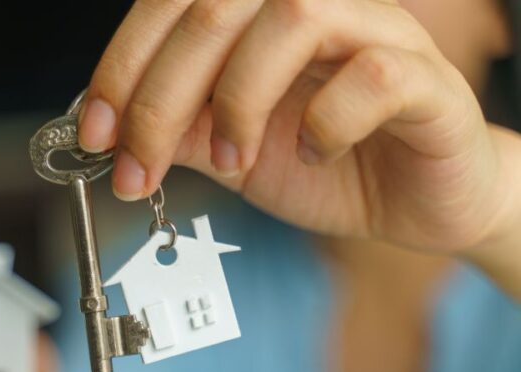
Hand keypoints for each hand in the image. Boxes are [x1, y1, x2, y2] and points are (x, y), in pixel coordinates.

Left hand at [79, 0, 520, 254]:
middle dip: (159, 99)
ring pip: (294, 18)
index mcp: (258, 17)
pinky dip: (327, 121)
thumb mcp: (227, 152)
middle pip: (216, 8)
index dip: (122, 65)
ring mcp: (375, 32)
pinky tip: (313, 155)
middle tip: (139, 169)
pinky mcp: (424, 79)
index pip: (174, 4)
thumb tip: (110, 132)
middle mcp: (316, 6)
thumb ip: (176, 133)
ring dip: (240, 103)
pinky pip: (373, 74)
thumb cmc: (329, 163)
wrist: (414, 202)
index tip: (96, 132)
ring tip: (229, 160)